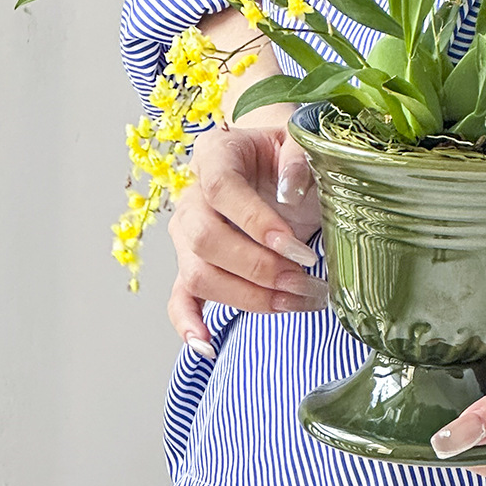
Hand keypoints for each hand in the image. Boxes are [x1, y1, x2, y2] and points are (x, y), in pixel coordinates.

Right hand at [168, 111, 325, 355]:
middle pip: (206, 240)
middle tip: (305, 281)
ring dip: (249, 297)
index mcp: (215, 154)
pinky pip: (179, 298)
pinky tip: (208, 344)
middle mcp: (191, 195)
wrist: (273, 160)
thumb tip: (290, 191)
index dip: (256, 222)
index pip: (222, 189)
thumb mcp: (299, 141)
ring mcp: (187, 233)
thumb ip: (297, 157)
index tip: (296, 248)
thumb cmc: (285, 153)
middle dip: (259, 269)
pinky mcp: (192, 263)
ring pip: (199, 274)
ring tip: (297, 301)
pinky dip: (189, 323)